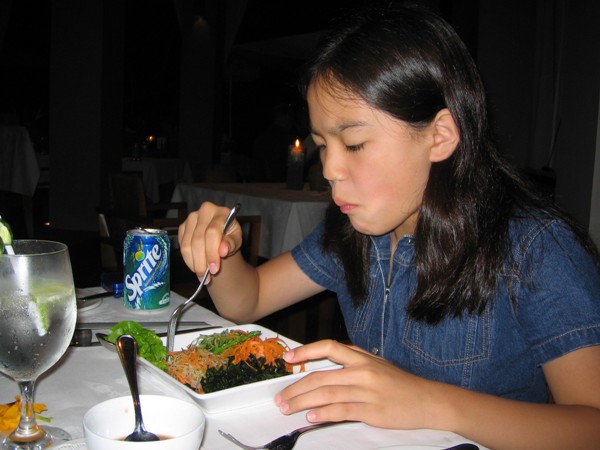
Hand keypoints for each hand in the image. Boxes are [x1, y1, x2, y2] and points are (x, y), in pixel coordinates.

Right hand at [178, 201, 243, 278]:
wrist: (221, 236)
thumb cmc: (230, 237)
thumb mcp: (236, 240)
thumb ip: (231, 244)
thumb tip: (223, 250)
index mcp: (221, 212)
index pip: (212, 232)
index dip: (212, 252)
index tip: (214, 269)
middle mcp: (204, 211)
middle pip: (198, 240)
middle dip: (202, 261)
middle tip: (207, 277)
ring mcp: (191, 218)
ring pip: (187, 245)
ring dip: (194, 264)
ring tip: (202, 276)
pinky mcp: (182, 227)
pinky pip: (182, 247)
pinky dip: (188, 260)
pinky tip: (196, 266)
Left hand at [275, 339, 434, 428]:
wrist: (428, 400)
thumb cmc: (401, 384)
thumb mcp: (377, 365)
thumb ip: (353, 363)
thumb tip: (325, 368)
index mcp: (362, 357)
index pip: (329, 347)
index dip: (306, 352)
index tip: (288, 359)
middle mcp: (362, 370)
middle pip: (320, 376)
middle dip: (296, 387)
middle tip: (280, 397)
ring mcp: (367, 390)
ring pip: (326, 393)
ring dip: (302, 402)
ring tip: (288, 409)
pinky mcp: (372, 410)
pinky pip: (342, 410)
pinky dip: (324, 414)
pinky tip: (311, 418)